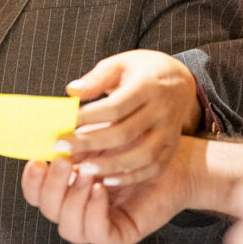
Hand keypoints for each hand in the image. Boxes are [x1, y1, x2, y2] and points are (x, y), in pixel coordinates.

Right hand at [20, 137, 203, 243]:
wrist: (172, 155)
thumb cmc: (133, 142)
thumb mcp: (94, 136)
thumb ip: (68, 140)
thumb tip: (43, 136)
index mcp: (66, 187)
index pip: (37, 194)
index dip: (31, 182)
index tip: (37, 160)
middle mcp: (78, 208)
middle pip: (48, 211)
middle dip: (52, 187)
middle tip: (63, 161)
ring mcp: (97, 223)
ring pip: (68, 228)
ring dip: (72, 201)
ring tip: (86, 175)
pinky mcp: (119, 233)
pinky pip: (97, 233)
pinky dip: (94, 212)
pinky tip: (100, 188)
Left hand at [62, 50, 200, 185]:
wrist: (180, 81)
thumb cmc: (143, 70)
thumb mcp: (121, 64)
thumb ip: (97, 78)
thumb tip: (72, 91)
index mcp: (148, 86)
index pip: (116, 107)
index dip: (89, 117)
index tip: (64, 124)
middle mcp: (162, 111)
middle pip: (125, 133)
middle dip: (91, 143)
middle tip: (62, 148)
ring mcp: (169, 132)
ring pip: (142, 156)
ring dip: (110, 166)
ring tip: (82, 169)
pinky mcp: (171, 147)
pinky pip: (153, 168)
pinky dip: (131, 178)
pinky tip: (106, 180)